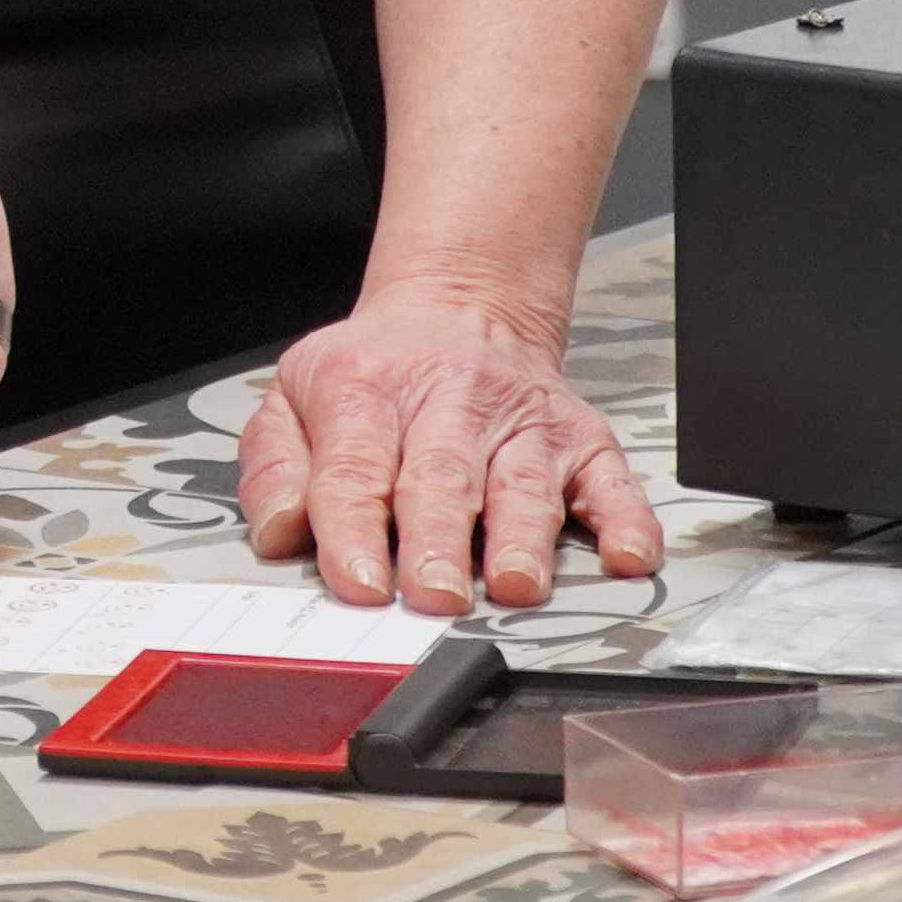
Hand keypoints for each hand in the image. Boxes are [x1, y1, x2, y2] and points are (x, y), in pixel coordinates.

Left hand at [235, 287, 661, 614]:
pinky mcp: (580, 438)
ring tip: (513, 585)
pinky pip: (610, 481)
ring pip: (523, 485)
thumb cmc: (376, 371)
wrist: (459, 305)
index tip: (359, 582)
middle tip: (433, 596)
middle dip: (437, 542)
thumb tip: (280, 534)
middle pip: (442, 478)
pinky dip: (624, 519)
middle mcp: (450, 401)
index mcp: (367, 391)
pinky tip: (625, 554)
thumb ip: (275, 468)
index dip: (354, 528)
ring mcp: (521, 420)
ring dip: (521, 539)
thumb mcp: (296, 395)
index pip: (355, 468)